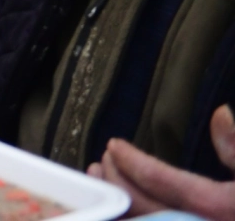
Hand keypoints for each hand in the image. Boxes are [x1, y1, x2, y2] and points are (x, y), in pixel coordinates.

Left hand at [89, 105, 234, 219]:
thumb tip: (220, 112)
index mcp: (215, 205)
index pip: (159, 180)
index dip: (131, 161)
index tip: (114, 145)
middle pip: (141, 203)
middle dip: (117, 179)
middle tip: (106, 157)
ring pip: (140, 220)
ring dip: (116, 200)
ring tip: (102, 178)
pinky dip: (127, 215)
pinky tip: (118, 205)